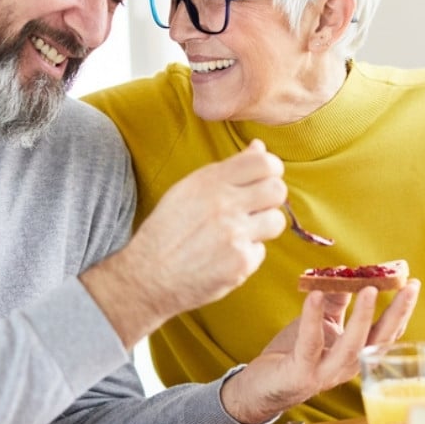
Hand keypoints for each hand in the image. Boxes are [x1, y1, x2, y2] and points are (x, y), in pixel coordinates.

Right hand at [82, 140, 286, 346]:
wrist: (147, 276)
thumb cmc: (166, 231)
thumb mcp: (188, 190)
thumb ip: (227, 169)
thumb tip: (259, 147)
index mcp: (210, 181)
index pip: (265, 162)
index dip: (272, 170)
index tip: (264, 180)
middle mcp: (224, 203)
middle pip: (277, 189)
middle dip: (271, 199)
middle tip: (256, 209)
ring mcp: (234, 233)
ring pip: (276, 220)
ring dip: (264, 227)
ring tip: (241, 234)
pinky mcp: (240, 262)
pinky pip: (260, 251)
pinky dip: (246, 255)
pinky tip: (224, 257)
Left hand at [219, 279, 421, 423]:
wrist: (262, 384)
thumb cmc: (293, 352)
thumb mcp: (320, 322)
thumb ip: (336, 302)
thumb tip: (349, 275)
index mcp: (355, 353)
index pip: (386, 332)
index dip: (402, 310)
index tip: (413, 284)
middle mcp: (347, 366)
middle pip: (380, 341)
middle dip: (397, 314)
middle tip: (408, 287)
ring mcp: (326, 372)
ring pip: (352, 347)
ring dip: (363, 317)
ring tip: (369, 289)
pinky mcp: (302, 372)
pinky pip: (310, 344)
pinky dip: (313, 319)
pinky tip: (316, 296)